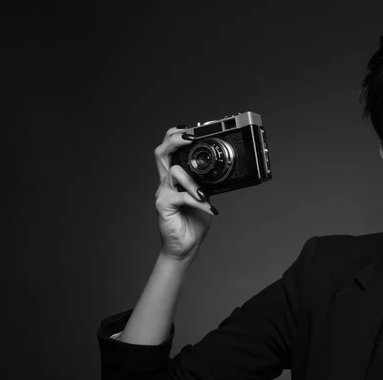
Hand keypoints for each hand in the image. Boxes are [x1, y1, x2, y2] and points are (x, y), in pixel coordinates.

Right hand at [153, 127, 216, 260]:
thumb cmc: (194, 222)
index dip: (177, 136)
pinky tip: (209, 209)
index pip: (170, 150)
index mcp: (175, 178)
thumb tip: (221, 173)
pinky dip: (198, 202)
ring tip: (205, 196)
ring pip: (174, 171)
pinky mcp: (163, 205)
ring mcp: (162, 193)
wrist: (185, 246)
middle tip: (189, 138)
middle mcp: (166, 182)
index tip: (193, 130)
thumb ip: (207, 184)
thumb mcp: (205, 198)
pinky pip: (181, 196)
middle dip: (174, 139)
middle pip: (161, 152)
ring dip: (193, 182)